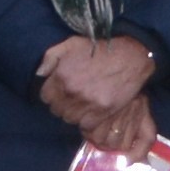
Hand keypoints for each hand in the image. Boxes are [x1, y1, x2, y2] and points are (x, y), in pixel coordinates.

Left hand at [41, 34, 159, 155]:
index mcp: (62, 75)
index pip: (45, 97)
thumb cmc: (99, 49)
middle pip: (57, 110)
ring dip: (74, 114)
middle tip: (73, 98)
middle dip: (62, 105)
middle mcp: (72, 91)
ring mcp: (87, 103)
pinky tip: (92, 111)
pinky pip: (86, 125)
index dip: (52, 94)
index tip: (61, 92)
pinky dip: (87, 121)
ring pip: (70, 119)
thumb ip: (50, 58)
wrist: (130, 56)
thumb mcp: (70, 44)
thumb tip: (39, 74)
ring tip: (83, 105)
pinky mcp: (102, 111)